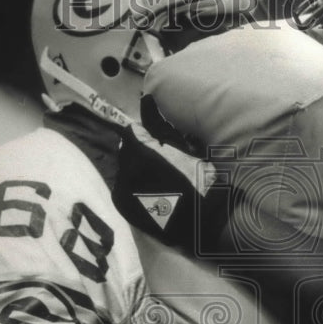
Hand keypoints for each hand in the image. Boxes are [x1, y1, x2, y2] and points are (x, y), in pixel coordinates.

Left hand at [111, 123, 227, 254]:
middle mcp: (124, 172)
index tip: (162, 146)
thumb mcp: (182, 149)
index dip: (147, 136)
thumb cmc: (199, 183)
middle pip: (126, 150)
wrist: (202, 224)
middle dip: (140, 152)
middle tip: (164, 165)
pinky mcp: (121, 207)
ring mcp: (121, 191)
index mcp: (140, 154)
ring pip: (124, 169)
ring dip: (137, 170)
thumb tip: (146, 99)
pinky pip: (123, 188)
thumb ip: (159, 125)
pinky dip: (134, 187)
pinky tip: (154, 195)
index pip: (131, 131)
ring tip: (160, 182)